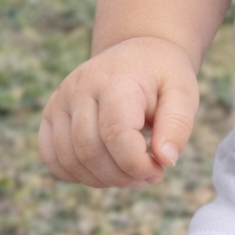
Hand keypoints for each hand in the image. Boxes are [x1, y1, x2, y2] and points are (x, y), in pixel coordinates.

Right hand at [38, 36, 199, 187]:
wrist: (138, 55)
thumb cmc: (162, 77)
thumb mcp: (184, 92)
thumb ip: (178, 125)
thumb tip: (166, 160)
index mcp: (116, 80)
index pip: (116, 134)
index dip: (136, 164)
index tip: (159, 170)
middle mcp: (80, 87)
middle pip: (90, 151)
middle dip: (121, 176)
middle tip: (146, 176)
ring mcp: (61, 100)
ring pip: (69, 159)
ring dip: (101, 179)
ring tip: (129, 173)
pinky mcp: (51, 113)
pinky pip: (51, 157)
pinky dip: (76, 174)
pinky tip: (104, 170)